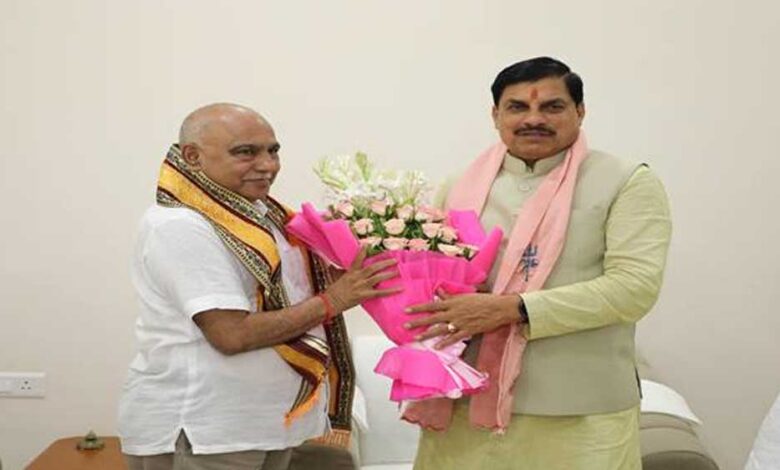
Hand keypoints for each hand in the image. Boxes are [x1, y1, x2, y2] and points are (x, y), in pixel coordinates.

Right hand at [324, 247, 400, 312]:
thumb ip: (339, 271)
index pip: (358, 259)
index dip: (363, 251)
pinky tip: (399, 289)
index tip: (368, 244)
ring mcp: (361, 286)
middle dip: (384, 263)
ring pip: (378, 277)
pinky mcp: (364, 295)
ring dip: (389, 274)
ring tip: (398, 271)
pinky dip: (391, 291)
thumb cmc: (332, 292)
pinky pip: (380, 292)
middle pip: (373, 267)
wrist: (329, 302)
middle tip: (394, 260)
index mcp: (350, 272)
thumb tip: (333, 266)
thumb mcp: (336, 278)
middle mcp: (357, 277)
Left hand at [404, 290, 519, 348]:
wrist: (499, 308)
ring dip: (427, 334)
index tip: (407, 310)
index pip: (432, 304)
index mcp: (453, 302)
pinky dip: (444, 343)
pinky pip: (453, 339)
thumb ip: (451, 296)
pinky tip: (436, 348)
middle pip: (432, 318)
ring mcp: (460, 323)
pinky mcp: (467, 331)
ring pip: (440, 329)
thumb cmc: (484, 299)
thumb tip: (438, 291)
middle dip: (418, 321)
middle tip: (405, 325)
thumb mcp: (466, 295)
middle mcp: (454, 312)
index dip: (419, 307)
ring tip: (416, 337)